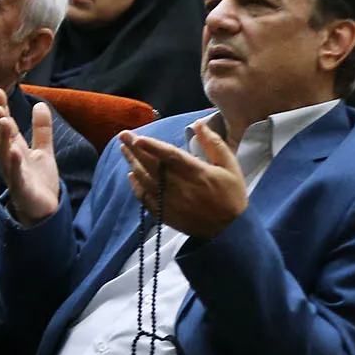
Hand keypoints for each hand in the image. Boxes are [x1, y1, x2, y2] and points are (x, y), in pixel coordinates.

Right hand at [0, 89, 60, 225]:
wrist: (45, 210)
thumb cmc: (39, 181)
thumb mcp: (43, 151)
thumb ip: (41, 130)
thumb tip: (40, 105)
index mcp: (13, 150)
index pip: (4, 126)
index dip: (0, 109)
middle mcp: (8, 160)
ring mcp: (12, 174)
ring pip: (2, 154)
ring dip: (1, 137)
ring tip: (3, 120)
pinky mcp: (21, 188)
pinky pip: (14, 174)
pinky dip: (13, 162)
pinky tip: (14, 150)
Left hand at [120, 126, 247, 239]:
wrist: (229, 230)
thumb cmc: (231, 195)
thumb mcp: (230, 166)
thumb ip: (214, 144)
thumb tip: (199, 124)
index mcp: (197, 173)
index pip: (169, 156)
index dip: (152, 146)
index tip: (137, 137)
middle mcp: (179, 187)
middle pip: (152, 165)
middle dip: (135, 149)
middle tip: (123, 135)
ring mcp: (169, 201)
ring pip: (145, 180)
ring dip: (133, 163)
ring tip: (124, 149)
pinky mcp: (164, 213)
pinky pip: (145, 198)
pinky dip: (136, 185)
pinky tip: (132, 174)